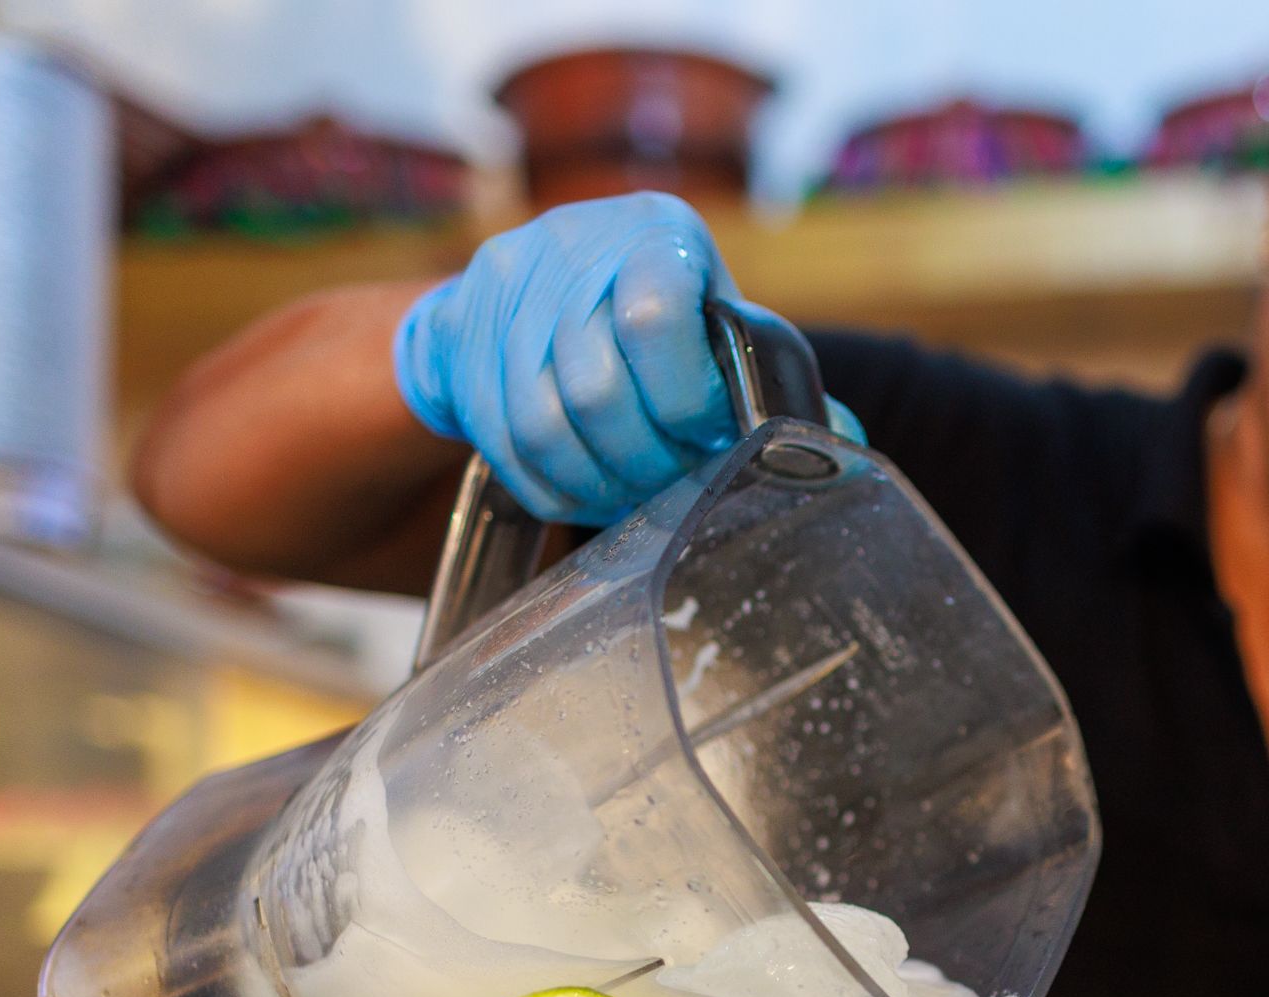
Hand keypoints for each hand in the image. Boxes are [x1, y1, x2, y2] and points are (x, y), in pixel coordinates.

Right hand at [392, 194, 742, 524]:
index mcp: (654, 231)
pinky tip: (586, 491)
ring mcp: (504, 288)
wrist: (538, 281)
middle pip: (594, 391)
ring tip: (631, 493)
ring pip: (541, 429)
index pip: (653, 321)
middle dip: (643, 460)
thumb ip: (750, 368)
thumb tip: (814, 440)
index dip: (685, 402)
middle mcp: (570, 245)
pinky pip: (502, 445)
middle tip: (670, 481)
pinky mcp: (454, 332)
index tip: (705, 435)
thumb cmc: (657, 310)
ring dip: (595, 483)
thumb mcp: (711, 313)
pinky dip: (553, 487)